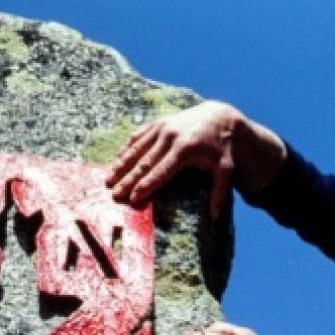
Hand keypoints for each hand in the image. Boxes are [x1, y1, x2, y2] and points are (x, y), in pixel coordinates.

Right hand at [105, 101, 241, 214]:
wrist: (220, 117)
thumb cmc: (223, 149)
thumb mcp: (226, 169)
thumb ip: (220, 192)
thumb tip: (214, 217)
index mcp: (185, 150)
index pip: (161, 172)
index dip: (146, 186)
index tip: (134, 199)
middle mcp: (170, 137)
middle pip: (144, 162)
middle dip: (128, 180)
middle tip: (114, 194)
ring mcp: (162, 128)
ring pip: (136, 148)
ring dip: (121, 165)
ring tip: (108, 180)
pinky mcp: (158, 122)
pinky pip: (138, 136)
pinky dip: (126, 149)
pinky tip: (116, 161)